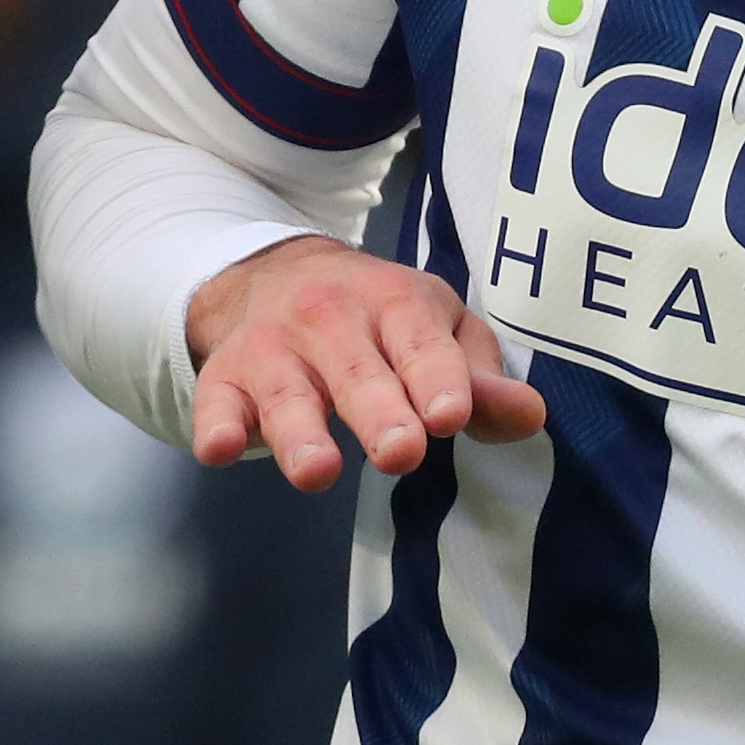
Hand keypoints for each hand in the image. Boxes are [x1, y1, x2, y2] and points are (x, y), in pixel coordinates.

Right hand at [186, 233, 543, 490]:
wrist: (277, 273)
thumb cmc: (381, 319)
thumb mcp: (439, 330)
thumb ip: (480, 377)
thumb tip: (530, 415)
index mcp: (394, 301)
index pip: (419, 341)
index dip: (436, 378)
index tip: (450, 415)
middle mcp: (329, 318)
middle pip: (356, 370)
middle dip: (377, 410)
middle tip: (400, 451)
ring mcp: (273, 347)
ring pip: (286, 393)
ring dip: (300, 432)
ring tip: (318, 471)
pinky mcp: (226, 376)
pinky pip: (216, 402)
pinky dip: (215, 425)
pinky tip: (218, 449)